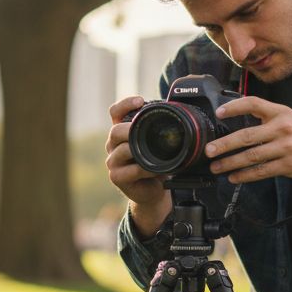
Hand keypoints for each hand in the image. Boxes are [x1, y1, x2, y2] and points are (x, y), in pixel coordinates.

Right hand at [105, 96, 170, 236]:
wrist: (152, 190)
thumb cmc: (154, 164)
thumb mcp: (157, 145)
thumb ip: (158, 131)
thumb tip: (178, 113)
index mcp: (122, 132)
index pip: (115, 112)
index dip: (125, 104)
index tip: (140, 101)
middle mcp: (113, 145)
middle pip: (115, 130)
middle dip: (130, 128)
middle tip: (147, 129)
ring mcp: (113, 162)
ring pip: (122, 150)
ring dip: (141, 151)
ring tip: (157, 154)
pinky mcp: (116, 177)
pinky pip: (132, 170)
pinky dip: (146, 169)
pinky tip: (157, 169)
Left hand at [207, 96, 291, 183]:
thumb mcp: (291, 118)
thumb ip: (268, 120)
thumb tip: (241, 128)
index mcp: (281, 112)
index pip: (253, 103)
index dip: (235, 107)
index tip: (219, 112)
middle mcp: (282, 128)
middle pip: (247, 136)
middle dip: (224, 145)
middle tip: (209, 151)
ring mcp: (286, 148)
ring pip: (251, 156)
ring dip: (231, 163)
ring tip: (217, 167)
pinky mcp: (289, 165)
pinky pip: (262, 171)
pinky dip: (246, 175)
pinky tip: (235, 177)